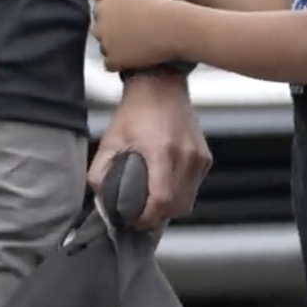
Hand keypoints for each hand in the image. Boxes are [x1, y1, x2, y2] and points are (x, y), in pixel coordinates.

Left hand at [91, 71, 210, 228]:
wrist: (160, 86)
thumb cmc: (134, 111)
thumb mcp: (110, 139)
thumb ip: (101, 171)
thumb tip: (101, 199)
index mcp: (162, 151)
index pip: (161, 200)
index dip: (147, 217)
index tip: (133, 220)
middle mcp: (186, 156)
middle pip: (177, 206)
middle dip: (157, 216)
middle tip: (139, 213)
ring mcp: (199, 158)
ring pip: (188, 201)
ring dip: (170, 207)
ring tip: (151, 202)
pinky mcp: (205, 158)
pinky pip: (194, 188)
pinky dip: (180, 193)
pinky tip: (164, 185)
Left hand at [92, 0, 182, 71]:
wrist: (175, 29)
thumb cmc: (159, 6)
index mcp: (102, 7)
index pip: (100, 15)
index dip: (117, 18)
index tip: (132, 21)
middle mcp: (99, 26)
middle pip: (101, 33)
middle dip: (113, 34)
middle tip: (136, 35)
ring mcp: (106, 44)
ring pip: (106, 49)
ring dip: (118, 50)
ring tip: (139, 47)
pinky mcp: (114, 61)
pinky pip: (110, 65)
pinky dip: (121, 64)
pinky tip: (135, 60)